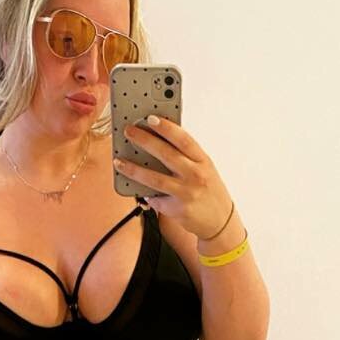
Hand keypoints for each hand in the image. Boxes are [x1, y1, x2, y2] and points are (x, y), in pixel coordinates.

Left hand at [113, 115, 232, 239]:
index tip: (151, 118)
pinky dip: (145, 193)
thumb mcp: (205, 170)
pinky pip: (155, 198)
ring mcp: (187, 192)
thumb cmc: (210, 192)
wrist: (220, 221)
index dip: (167, 127)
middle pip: (166, 154)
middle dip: (145, 141)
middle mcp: (196, 175)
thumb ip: (186, 158)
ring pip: (155, 178)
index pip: (184, 139)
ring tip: (119, 162)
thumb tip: (158, 144)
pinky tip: (136, 189)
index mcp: (203, 161)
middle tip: (129, 132)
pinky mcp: (177, 209)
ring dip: (134, 169)